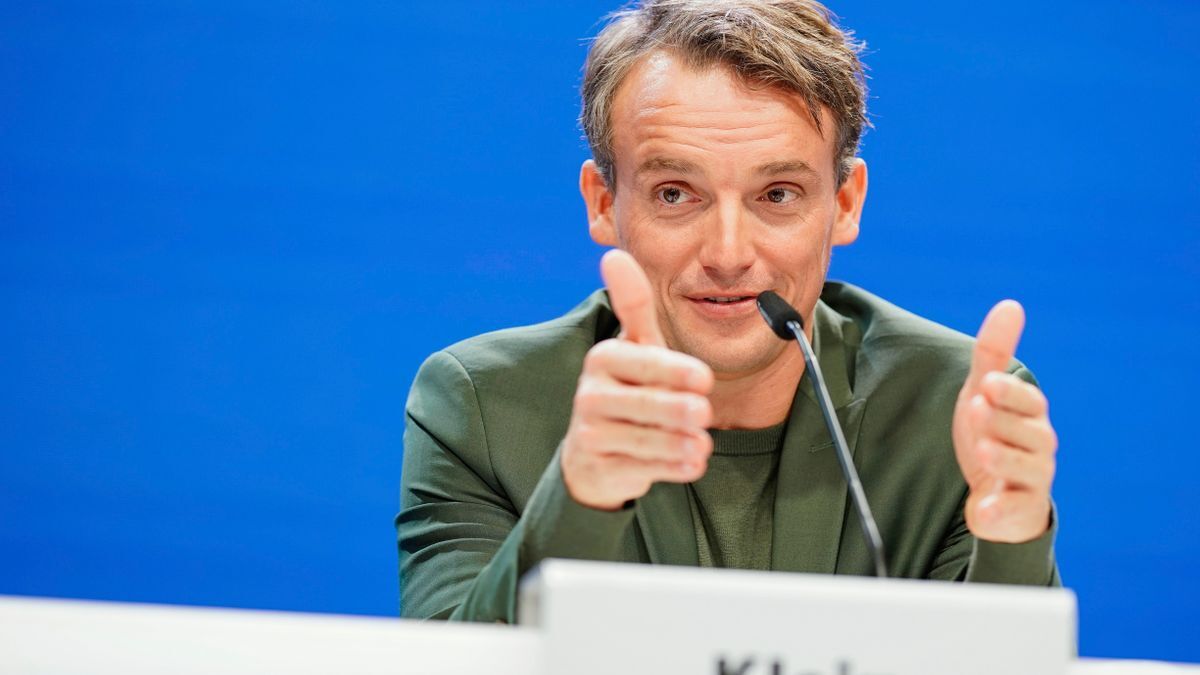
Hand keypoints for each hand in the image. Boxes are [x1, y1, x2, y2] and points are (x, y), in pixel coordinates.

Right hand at [561, 250, 714, 509]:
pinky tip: (691, 461)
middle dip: (680, 410)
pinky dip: (675, 467)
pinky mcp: (598, 466)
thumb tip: (613, 255)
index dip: (675, 371)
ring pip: (649, 439)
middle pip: (647, 403)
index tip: (704, 379)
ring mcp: (592, 433)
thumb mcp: (635, 347)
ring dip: (683, 441)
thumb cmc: (627, 389)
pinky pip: (645, 469)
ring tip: (701, 441)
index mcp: (604, 358)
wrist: (592, 451)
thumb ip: (633, 304)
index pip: (643, 362)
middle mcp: (591, 394)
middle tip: (704, 412)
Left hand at [952, 300, 1057, 542]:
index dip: (1009, 393)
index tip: (986, 384)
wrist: (997, 492)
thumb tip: (1011, 304)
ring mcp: (1032, 479)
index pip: (1027, 401)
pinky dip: (998, 510)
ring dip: (1002, 458)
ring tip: (981, 449)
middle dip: (1002, 422)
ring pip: (1025, 468)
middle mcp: (1039, 445)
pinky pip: (1013, 511)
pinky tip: (982, 510)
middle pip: (1029, 433)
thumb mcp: (985, 392)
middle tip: (976, 410)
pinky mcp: (1019, 510)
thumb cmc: (993, 432)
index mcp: (1031, 415)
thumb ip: (994, 352)